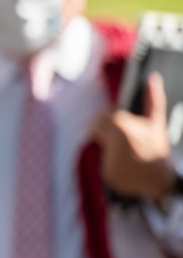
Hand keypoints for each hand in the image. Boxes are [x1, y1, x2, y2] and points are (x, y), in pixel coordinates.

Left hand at [90, 72, 175, 201]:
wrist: (162, 179)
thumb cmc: (158, 146)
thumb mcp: (157, 122)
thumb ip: (153, 99)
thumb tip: (153, 78)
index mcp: (122, 127)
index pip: (102, 115)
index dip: (109, 116)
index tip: (119, 121)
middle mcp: (113, 143)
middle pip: (95, 128)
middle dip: (105, 129)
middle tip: (119, 133)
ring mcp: (109, 159)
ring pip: (98, 145)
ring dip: (107, 145)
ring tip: (125, 148)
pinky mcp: (108, 174)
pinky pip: (102, 162)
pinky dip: (110, 161)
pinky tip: (124, 162)